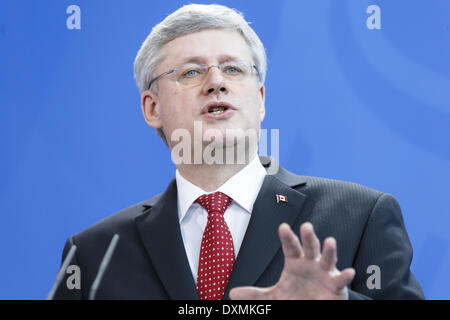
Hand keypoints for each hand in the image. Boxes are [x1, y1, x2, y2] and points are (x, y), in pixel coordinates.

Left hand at [229, 222, 354, 299]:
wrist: (313, 307)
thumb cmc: (295, 297)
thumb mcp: (273, 297)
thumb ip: (255, 295)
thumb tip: (232, 294)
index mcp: (295, 261)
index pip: (290, 246)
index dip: (287, 237)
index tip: (283, 226)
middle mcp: (310, 262)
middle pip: (309, 246)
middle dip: (308, 237)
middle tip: (306, 226)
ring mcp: (324, 272)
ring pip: (327, 258)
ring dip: (329, 250)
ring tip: (330, 241)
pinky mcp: (336, 285)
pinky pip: (341, 279)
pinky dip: (345, 276)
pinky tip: (349, 271)